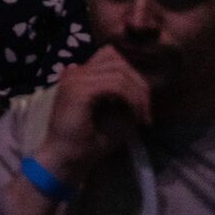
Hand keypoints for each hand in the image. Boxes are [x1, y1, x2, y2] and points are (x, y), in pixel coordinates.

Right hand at [35, 46, 151, 184]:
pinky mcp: (79, 91)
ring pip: (119, 71)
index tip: (143, 102)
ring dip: (138, 93)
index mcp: (80, 74)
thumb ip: (126, 96)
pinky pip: (116, 85)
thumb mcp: (116, 114)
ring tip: (143, 117)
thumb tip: (146, 86)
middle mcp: (75, 71)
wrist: (67, 159)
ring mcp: (75, 78)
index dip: (132, 73)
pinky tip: (137, 118)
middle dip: (139, 82)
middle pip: (117, 57)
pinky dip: (132, 100)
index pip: (110, 55)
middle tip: (146, 111)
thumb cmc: (90, 141)